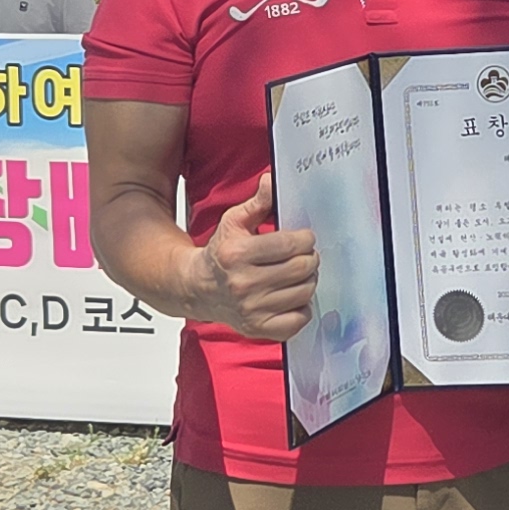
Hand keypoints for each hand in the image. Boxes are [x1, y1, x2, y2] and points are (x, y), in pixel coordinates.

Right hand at [183, 171, 316, 339]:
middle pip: (302, 268)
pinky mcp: (258, 329)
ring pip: (305, 292)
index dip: (305, 239)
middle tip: (303, 256)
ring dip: (307, 280)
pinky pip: (299, 319)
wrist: (199, 288)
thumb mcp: (234, 221)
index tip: (303, 238)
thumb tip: (271, 180)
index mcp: (237, 254)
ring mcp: (252, 309)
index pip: (291, 245)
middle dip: (309, 258)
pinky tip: (291, 296)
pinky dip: (301, 307)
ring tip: (296, 274)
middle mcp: (243, 283)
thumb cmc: (221, 253)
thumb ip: (258, 202)